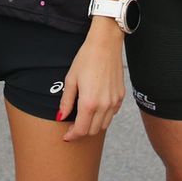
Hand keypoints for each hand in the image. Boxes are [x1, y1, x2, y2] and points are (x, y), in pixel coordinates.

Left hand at [58, 23, 126, 140]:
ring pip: (104, 125)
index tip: (66, 136)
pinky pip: (112, 114)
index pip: (81, 130)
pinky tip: (96, 108)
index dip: (72, 136)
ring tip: (84, 117)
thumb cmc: (86, 58)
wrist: (105, 44)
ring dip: (93, 125)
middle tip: (72, 126)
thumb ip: (66, 101)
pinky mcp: (120, 96)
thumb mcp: (71, 79)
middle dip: (82, 132)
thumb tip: (60, 117)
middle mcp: (104, 105)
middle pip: (93, 131)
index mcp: (89, 102)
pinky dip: (104, 117)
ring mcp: (114, 101)